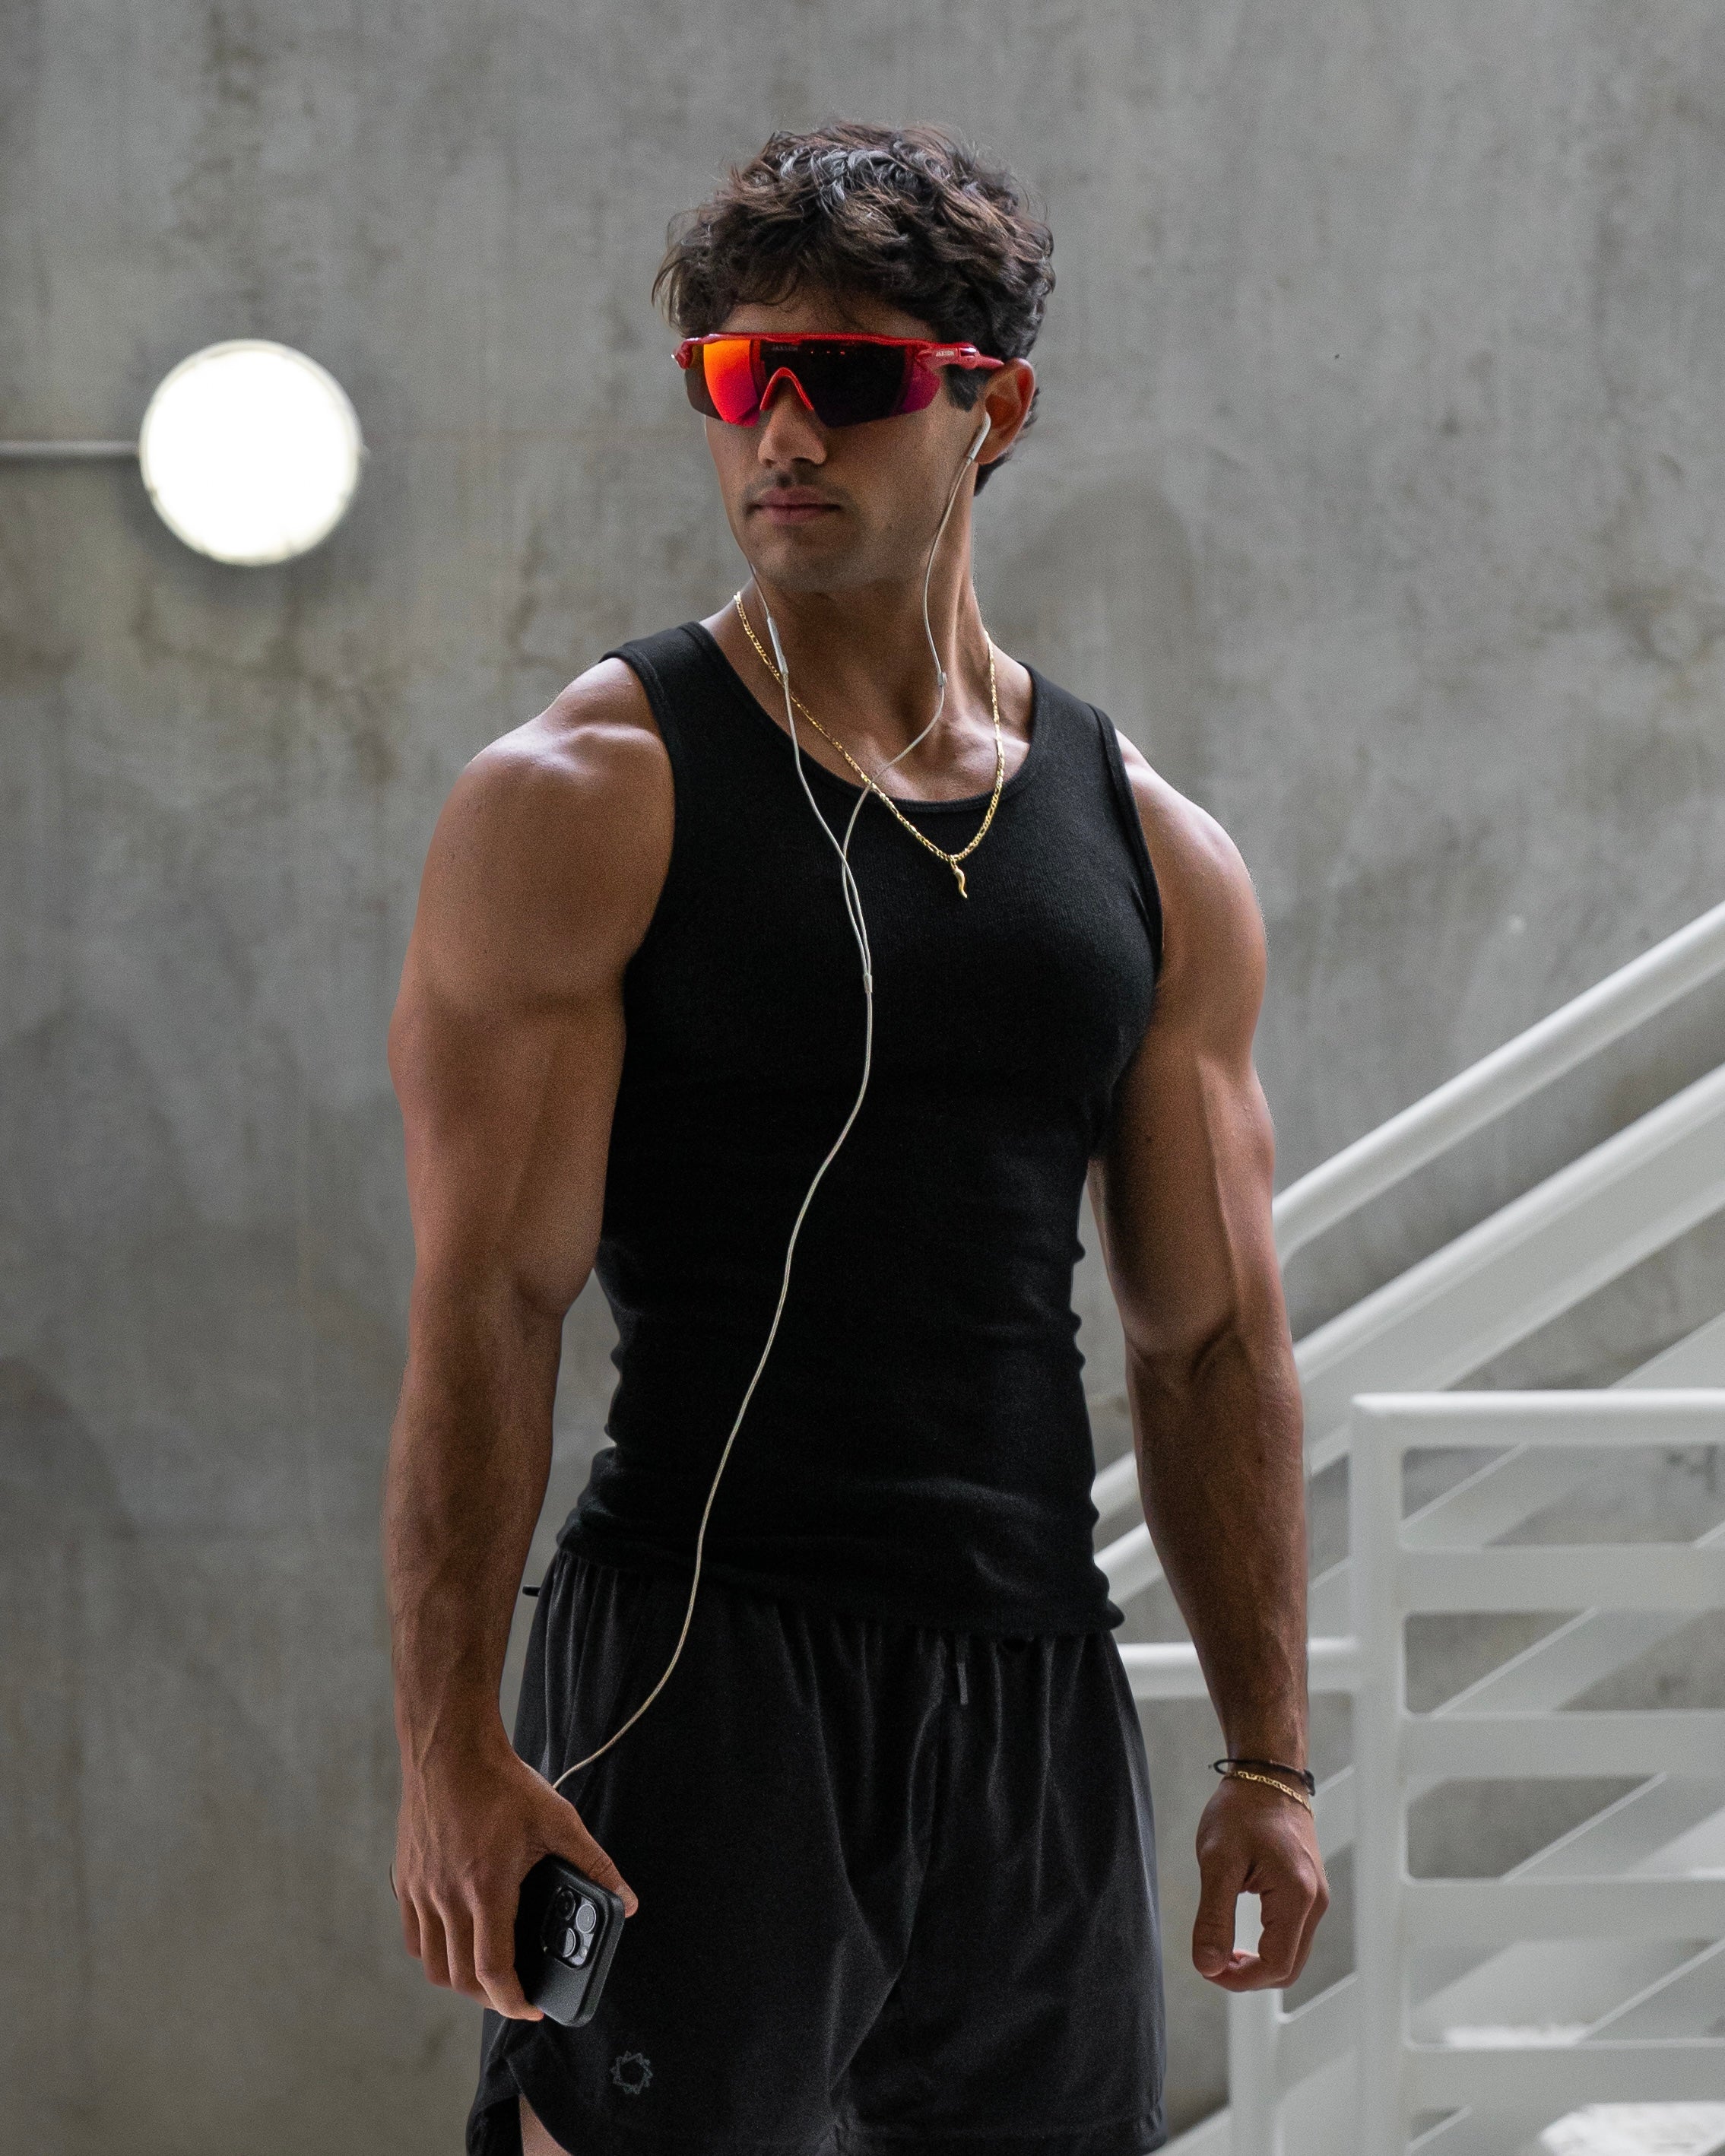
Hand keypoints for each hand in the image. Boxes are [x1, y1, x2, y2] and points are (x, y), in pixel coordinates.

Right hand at [393, 1733, 638, 2020]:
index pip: (493, 1970)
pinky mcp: (405, 1880)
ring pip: (433, 1964)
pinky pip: (414, 1937)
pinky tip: (456, 1942)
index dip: (512, 2002)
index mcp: (486, 1888)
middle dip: (491, 1997)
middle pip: (460, 1978)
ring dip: (460, 1980)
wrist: (449, 1748)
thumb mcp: (558, 1820)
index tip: (531, 2010)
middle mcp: (447, 1897)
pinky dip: (434, 1953)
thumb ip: (594, 1864)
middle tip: (516, 1992)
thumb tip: (626, 1901)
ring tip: (487, 1974)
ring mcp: (420, 1890)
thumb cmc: (502, 1783)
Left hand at [1191, 1774, 1327, 1989]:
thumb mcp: (1217, 1861)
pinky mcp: (1309, 1891)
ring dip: (1258, 1961)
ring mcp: (1316, 1897)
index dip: (1240, 1979)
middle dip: (1249, 1975)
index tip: (1207, 1968)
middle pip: (1288, 1968)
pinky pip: (1292, 1934)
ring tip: (1221, 1947)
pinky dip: (1267, 1945)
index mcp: (1297, 1897)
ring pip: (1292, 1954)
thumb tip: (1207, 1967)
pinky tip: (1238, 1933)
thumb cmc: (1241, 1811)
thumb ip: (1213, 1917)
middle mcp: (1316, 1903)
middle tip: (1211, 1962)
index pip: (1276, 1966)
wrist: (1267, 1774)